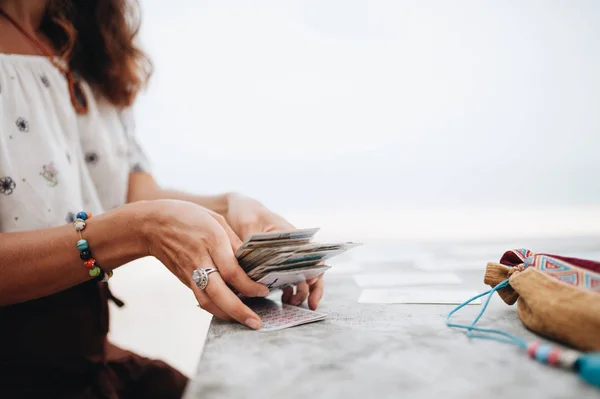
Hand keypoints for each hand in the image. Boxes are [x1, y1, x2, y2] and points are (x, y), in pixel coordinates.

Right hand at [141, 199, 269, 328]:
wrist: (153, 225)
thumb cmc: (189, 217)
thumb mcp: (216, 219)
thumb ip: (234, 241)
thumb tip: (251, 261)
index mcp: (212, 241)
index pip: (232, 271)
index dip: (249, 285)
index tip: (263, 291)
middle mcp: (200, 259)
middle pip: (219, 293)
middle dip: (239, 311)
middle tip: (256, 323)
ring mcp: (190, 272)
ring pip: (207, 302)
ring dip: (227, 315)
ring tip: (246, 321)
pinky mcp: (185, 280)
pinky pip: (201, 299)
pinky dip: (216, 308)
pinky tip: (229, 311)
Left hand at [224, 193, 324, 309]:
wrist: (239, 208)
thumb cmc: (246, 212)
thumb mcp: (247, 224)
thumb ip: (251, 245)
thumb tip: (251, 267)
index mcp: (292, 235)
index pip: (313, 255)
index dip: (315, 272)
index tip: (310, 285)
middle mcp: (293, 247)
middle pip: (311, 270)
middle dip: (312, 289)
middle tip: (307, 305)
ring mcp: (286, 256)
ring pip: (301, 277)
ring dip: (299, 292)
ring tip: (289, 303)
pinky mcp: (276, 263)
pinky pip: (287, 280)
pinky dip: (288, 290)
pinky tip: (282, 299)